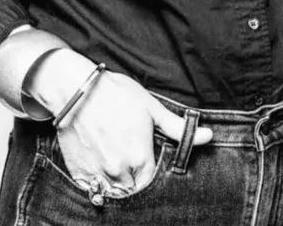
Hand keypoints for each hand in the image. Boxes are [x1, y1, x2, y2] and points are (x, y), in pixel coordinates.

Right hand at [32, 52, 212, 194]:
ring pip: (114, 193)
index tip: (147, 164)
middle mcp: (119, 172)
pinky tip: (100, 166)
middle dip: (135, 180)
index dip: (151, 175)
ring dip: (118, 184)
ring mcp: (97, 175)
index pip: (152, 184)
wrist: (75, 89)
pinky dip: (97, 185)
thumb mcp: (150, 106)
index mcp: (139, 158)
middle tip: (131, 162)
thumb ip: (177, 128)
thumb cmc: (115, 94)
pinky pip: (92, 191)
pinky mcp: (78, 174)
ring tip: (117, 163)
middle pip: (133, 191)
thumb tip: (208, 136)